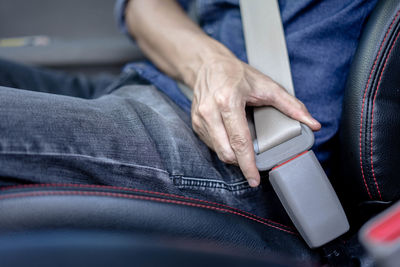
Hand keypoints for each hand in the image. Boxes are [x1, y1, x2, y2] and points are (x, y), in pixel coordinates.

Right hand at [191, 54, 320, 186]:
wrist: (208, 65)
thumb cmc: (236, 74)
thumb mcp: (266, 86)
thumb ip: (291, 106)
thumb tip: (311, 123)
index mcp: (228, 102)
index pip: (240, 141)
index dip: (248, 164)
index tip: (255, 179)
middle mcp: (210, 112)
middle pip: (226, 152)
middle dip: (242, 163)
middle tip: (254, 164)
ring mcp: (200, 119)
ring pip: (218, 151)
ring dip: (233, 155)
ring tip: (244, 148)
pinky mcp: (195, 123)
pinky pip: (212, 145)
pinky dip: (224, 147)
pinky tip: (232, 138)